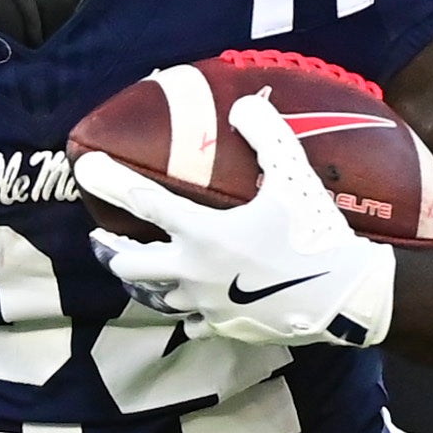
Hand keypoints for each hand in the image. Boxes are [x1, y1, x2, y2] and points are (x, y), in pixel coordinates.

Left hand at [74, 94, 398, 348]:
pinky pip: (192, 322)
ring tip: (143, 269)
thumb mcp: (293, 176)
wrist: (346, 296)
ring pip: (157, 296)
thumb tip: (245, 104)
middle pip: (130, 265)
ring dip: (147, 281)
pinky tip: (193, 303)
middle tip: (101, 238)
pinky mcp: (225, 328)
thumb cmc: (316, 234)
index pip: (144, 202)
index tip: (86, 167)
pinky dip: (188, 310)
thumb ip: (266, 136)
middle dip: (112, 250)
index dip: (111, 181)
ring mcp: (206, 305)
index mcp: (203, 233)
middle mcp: (194, 272)